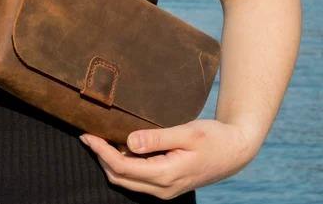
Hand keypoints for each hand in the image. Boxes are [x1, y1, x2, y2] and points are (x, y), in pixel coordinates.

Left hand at [79, 119, 260, 199]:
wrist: (235, 151)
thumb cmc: (214, 138)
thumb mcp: (187, 133)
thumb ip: (157, 138)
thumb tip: (129, 142)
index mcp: (166, 174)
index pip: (122, 167)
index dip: (101, 151)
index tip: (88, 135)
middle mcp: (163, 188)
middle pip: (119, 177)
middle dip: (100, 157)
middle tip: (89, 135)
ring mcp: (165, 190)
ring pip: (126, 181)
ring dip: (110, 162)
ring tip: (100, 140)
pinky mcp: (167, 185)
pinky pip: (137, 179)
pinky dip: (124, 165)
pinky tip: (121, 147)